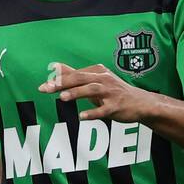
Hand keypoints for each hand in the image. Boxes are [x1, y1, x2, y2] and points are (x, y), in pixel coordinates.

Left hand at [38, 62, 152, 121]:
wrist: (140, 103)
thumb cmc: (113, 92)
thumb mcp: (94, 81)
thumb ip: (74, 75)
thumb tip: (54, 67)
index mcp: (97, 71)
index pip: (75, 74)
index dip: (58, 80)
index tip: (43, 86)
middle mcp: (104, 79)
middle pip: (81, 79)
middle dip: (63, 83)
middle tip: (47, 89)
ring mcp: (111, 93)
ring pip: (92, 90)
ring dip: (77, 93)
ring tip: (62, 98)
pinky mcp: (117, 106)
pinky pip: (104, 110)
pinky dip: (93, 113)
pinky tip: (82, 116)